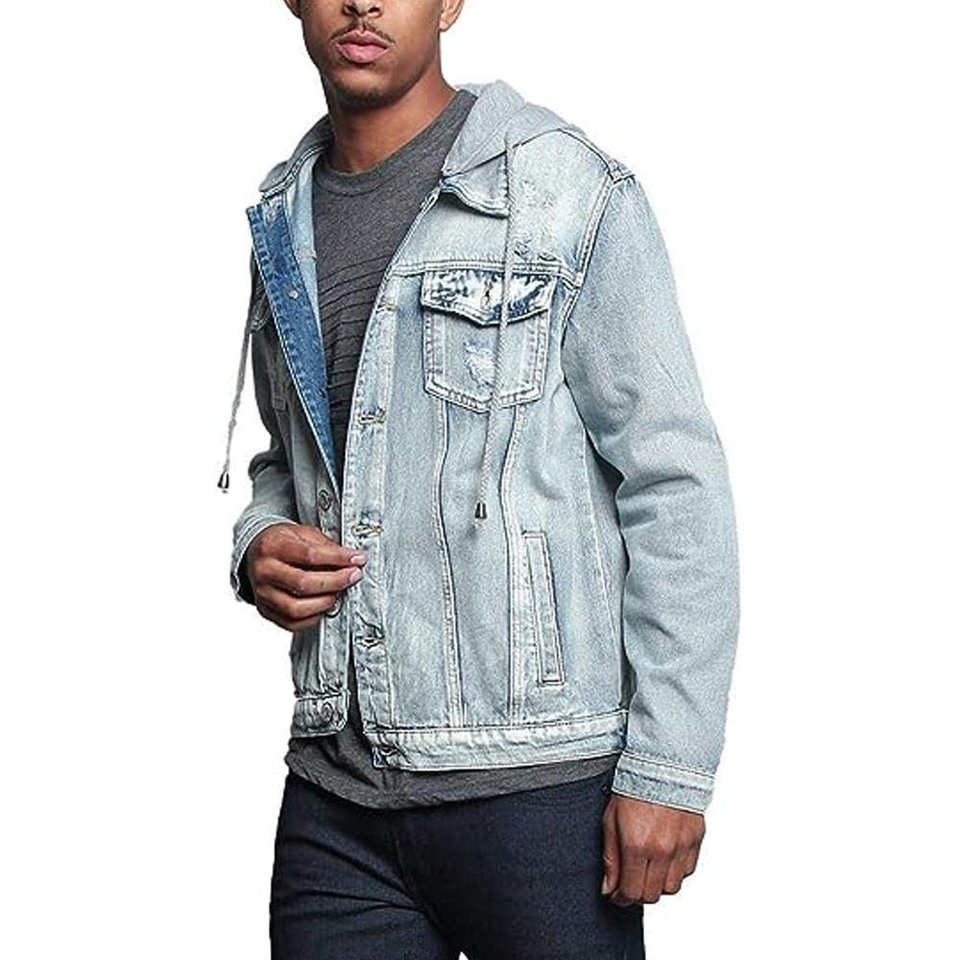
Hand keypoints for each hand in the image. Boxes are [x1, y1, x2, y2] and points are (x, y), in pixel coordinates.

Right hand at [245, 523, 366, 630]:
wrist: (256, 553)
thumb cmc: (282, 542)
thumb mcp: (301, 533)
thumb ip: (324, 545)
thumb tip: (350, 559)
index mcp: (271, 546)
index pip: (309, 555)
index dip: (337, 558)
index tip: (357, 559)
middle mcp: (263, 571)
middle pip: (303, 583)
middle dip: (336, 581)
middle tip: (353, 576)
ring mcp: (262, 594)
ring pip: (296, 608)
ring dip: (326, 601)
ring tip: (339, 591)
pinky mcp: (265, 611)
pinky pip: (292, 622)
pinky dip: (314, 616)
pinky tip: (325, 604)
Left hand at [601, 794, 704, 905]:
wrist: (663, 764)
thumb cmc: (633, 787)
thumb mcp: (610, 820)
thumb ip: (610, 857)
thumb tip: (609, 887)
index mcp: (637, 845)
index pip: (631, 892)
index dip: (621, 898)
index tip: (616, 894)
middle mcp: (662, 850)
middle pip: (652, 895)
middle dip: (637, 893)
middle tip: (629, 882)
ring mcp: (681, 846)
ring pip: (671, 888)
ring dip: (657, 884)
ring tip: (647, 868)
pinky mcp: (696, 840)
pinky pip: (687, 871)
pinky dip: (675, 871)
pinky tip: (664, 857)